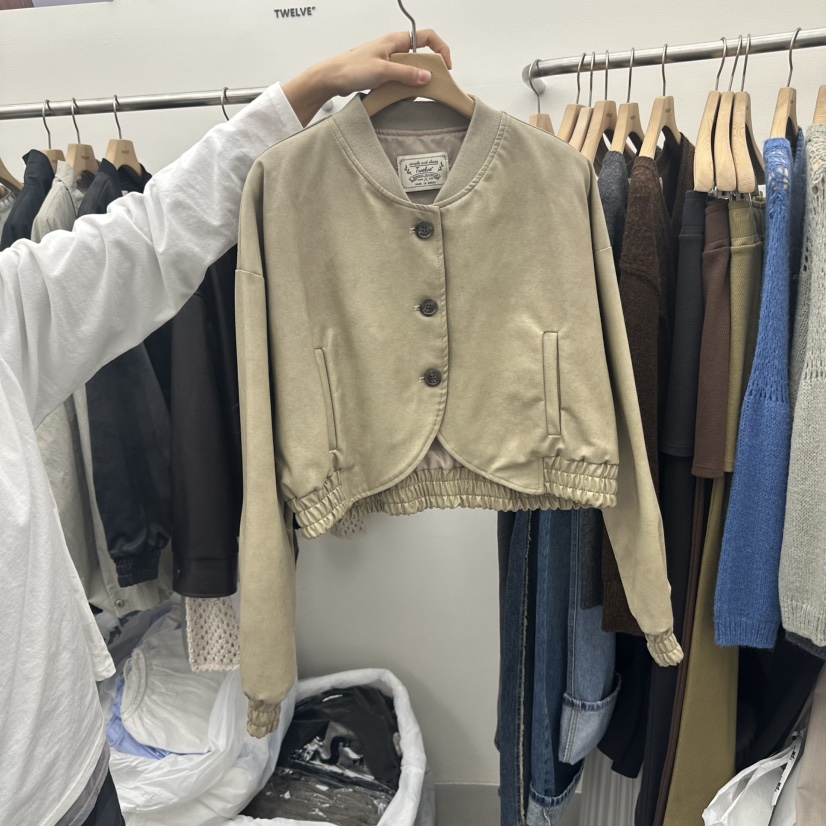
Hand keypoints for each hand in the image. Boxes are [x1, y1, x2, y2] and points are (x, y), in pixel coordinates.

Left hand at [283, 30, 451, 125]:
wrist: (332, 78)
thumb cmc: (351, 69)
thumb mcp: (382, 71)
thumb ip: (406, 73)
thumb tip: (427, 76)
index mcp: (396, 40)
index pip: (428, 37)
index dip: (441, 49)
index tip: (445, 66)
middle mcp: (395, 48)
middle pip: (422, 55)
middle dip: (429, 70)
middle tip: (432, 84)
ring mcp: (389, 61)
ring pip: (412, 69)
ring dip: (415, 81)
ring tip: (411, 92)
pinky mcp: (384, 73)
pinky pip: (401, 79)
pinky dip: (404, 88)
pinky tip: (399, 96)